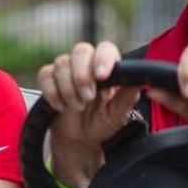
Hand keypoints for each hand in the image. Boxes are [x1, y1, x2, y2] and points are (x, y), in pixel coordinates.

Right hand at [37, 42, 140, 184]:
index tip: (102, 76)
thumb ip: (128, 97)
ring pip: (61, 63)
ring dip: (69, 89)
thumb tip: (142, 81)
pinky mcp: (49, 78)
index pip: (105, 49)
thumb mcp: (119, 114)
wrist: (80, 138)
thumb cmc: (103, 122)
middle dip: (82, 75)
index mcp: (107, 66)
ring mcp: (66, 69)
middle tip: (88, 98)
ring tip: (78, 107)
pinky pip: (45, 74)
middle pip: (80, 50)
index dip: (102, 59)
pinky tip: (61, 106)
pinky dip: (52, 92)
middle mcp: (87, 63)